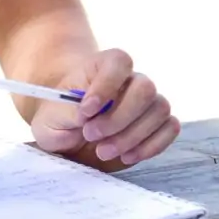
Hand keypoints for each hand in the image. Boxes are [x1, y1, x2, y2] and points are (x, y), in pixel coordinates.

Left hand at [29, 49, 179, 168]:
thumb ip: (65, 112)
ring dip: (132, 136)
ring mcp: (147, 102)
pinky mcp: (156, 125)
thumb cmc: (58, 119)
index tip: (85, 111)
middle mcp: (131, 80)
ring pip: (160, 109)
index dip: (106, 85)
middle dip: (120, 118)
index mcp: (103, 67)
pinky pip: (170, 127)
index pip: (118, 62)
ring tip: (103, 151)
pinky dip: (152, 145)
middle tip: (92, 135)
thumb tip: (88, 114)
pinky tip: (127, 155)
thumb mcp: (48, 118)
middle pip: (146, 88)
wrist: (68, 134)